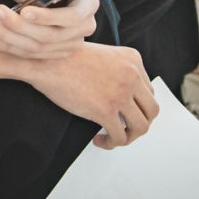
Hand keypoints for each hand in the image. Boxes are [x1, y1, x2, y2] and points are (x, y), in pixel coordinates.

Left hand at [0, 0, 99, 59]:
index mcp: (88, 5)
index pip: (71, 17)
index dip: (48, 17)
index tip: (24, 10)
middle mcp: (83, 28)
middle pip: (50, 36)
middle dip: (20, 26)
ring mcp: (69, 43)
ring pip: (37, 48)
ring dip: (9, 37)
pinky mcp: (54, 51)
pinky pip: (30, 54)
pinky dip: (8, 46)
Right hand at [31, 43, 157, 147]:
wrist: (46, 61)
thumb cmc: (66, 58)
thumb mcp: (103, 56)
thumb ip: (119, 72)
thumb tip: (125, 98)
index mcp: (132, 59)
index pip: (148, 91)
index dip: (137, 106)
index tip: (124, 113)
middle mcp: (132, 74)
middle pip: (151, 110)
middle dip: (138, 123)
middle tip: (124, 128)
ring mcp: (121, 93)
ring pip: (141, 127)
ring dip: (128, 137)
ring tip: (112, 136)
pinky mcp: (106, 110)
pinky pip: (120, 137)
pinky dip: (111, 143)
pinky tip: (98, 138)